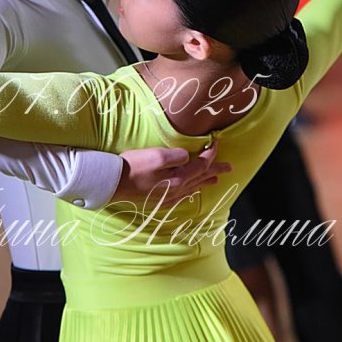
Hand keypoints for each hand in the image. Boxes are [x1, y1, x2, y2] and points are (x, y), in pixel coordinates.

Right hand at [114, 140, 231, 206]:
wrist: (112, 183)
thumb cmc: (132, 167)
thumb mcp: (155, 155)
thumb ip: (176, 156)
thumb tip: (187, 157)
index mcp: (178, 179)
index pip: (201, 164)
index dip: (211, 153)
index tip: (216, 141)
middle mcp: (176, 190)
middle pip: (200, 177)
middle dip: (215, 170)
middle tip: (229, 167)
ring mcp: (168, 197)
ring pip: (192, 187)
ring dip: (205, 181)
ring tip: (216, 179)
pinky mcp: (159, 200)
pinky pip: (182, 195)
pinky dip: (191, 189)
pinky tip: (191, 189)